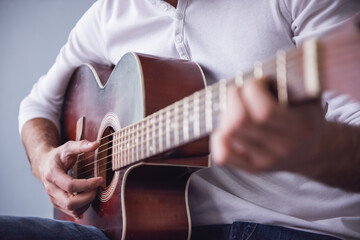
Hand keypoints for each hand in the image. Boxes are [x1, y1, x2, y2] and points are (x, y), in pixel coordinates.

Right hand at [39, 140, 102, 218]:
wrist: (44, 164)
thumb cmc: (58, 155)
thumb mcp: (68, 147)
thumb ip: (81, 145)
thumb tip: (96, 144)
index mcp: (52, 175)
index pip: (71, 186)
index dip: (88, 184)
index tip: (100, 179)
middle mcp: (50, 189)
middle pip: (70, 202)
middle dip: (88, 197)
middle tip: (97, 188)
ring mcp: (53, 198)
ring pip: (71, 210)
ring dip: (86, 203)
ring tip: (94, 192)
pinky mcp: (57, 203)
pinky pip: (71, 212)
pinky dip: (82, 208)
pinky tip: (88, 198)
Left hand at [211, 78, 325, 172]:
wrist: (311, 151)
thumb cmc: (305, 116)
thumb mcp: (311, 96)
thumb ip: (301, 77)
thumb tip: (293, 50)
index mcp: (300, 127)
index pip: (263, 111)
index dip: (253, 89)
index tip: (257, 81)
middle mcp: (282, 147)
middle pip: (240, 121)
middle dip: (233, 96)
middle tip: (240, 90)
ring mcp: (265, 160)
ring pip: (229, 133)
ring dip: (225, 112)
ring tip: (235, 105)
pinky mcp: (251, 167)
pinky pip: (223, 156)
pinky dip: (218, 138)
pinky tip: (226, 126)